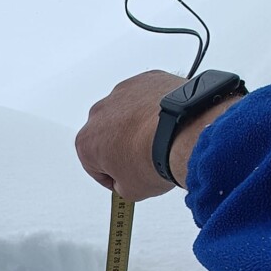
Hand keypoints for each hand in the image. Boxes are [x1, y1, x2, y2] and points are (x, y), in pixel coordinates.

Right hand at [75, 69, 243, 200]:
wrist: (183, 133)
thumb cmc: (154, 157)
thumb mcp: (133, 190)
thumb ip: (122, 186)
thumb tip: (128, 180)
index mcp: (87, 141)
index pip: (93, 165)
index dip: (111, 176)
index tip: (123, 179)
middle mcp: (100, 112)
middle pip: (108, 134)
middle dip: (122, 147)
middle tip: (144, 161)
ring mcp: (123, 93)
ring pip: (127, 112)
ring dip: (138, 126)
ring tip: (160, 142)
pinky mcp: (147, 79)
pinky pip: (148, 97)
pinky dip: (156, 108)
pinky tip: (169, 125)